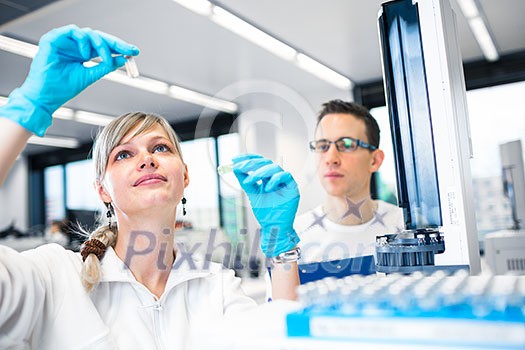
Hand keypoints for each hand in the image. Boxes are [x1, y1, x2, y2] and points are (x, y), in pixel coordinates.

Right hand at [0, 25, 138, 135]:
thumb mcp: (90, 76)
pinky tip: (86, 53)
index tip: (133, 52)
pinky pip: (73, 31)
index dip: (119, 47)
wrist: (46, 96)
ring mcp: (65, 42)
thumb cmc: (63, 88)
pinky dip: (83, 40)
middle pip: (99, 37)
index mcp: (82, 53)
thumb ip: (105, 66)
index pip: (103, 46)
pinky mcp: (53, 39)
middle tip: (128, 49)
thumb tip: (122, 59)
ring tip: (106, 58)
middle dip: (116, 43)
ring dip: (101, 44)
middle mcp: (75, 46)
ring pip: (88, 33)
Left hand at [232, 154, 299, 256]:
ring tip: (250, 180)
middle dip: (251, 164)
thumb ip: (245, 180)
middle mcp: (276, 177)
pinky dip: (275, 179)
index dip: (247, 158)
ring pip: (274, 167)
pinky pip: (286, 175)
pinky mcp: (292, 186)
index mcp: (267, 177)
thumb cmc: (265, 212)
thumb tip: (235, 167)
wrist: (273, 226)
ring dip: (260, 172)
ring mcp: (284, 181)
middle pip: (265, 163)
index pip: (258, 162)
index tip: (234, 159)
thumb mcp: (252, 193)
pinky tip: (267, 188)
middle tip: (240, 167)